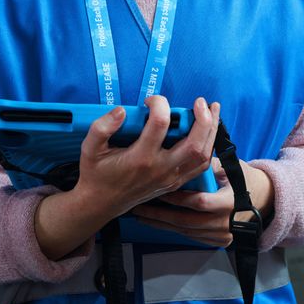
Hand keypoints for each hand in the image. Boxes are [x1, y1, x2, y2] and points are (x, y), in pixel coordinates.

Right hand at [72, 95, 219, 219]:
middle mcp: (160, 169)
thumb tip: (121, 111)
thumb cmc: (97, 173)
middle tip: (201, 101)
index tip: (151, 100)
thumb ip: (101, 128)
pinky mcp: (175, 182)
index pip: (160, 124)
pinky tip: (208, 131)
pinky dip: (208, 146)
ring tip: (213, 110)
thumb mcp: (90, 149)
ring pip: (203, 155)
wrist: (101, 203)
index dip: (159, 104)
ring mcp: (171, 177)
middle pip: (193, 143)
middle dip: (203, 119)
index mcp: (140, 158)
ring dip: (211, 131)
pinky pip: (200, 165)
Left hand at [130, 159, 272, 248]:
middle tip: (138, 206)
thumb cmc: (244, 178)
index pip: (199, 202)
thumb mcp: (232, 167)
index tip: (158, 190)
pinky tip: (156, 223)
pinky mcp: (217, 241)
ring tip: (140, 215)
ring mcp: (221, 235)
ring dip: (161, 224)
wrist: (264, 199)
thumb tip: (184, 152)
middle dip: (160, 215)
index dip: (178, 198)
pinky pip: (189, 237)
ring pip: (184, 232)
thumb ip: (209, 164)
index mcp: (230, 202)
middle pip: (186, 222)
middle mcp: (225, 223)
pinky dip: (171, 230)